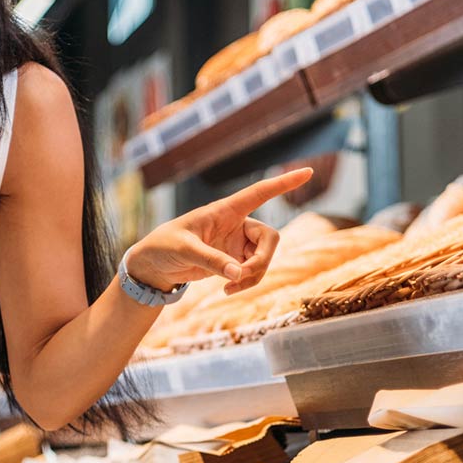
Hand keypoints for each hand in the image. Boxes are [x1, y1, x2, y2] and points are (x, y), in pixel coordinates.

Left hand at [126, 168, 312, 295]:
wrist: (154, 266)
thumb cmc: (163, 246)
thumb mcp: (183, 250)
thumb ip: (210, 260)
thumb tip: (237, 273)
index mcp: (225, 210)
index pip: (259, 193)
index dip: (284, 183)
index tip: (308, 172)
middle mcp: (236, 224)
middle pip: (270, 238)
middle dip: (262, 261)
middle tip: (241, 277)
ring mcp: (237, 244)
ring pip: (263, 259)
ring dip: (253, 277)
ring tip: (229, 289)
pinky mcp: (234, 261)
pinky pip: (253, 272)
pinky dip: (245, 283)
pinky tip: (227, 290)